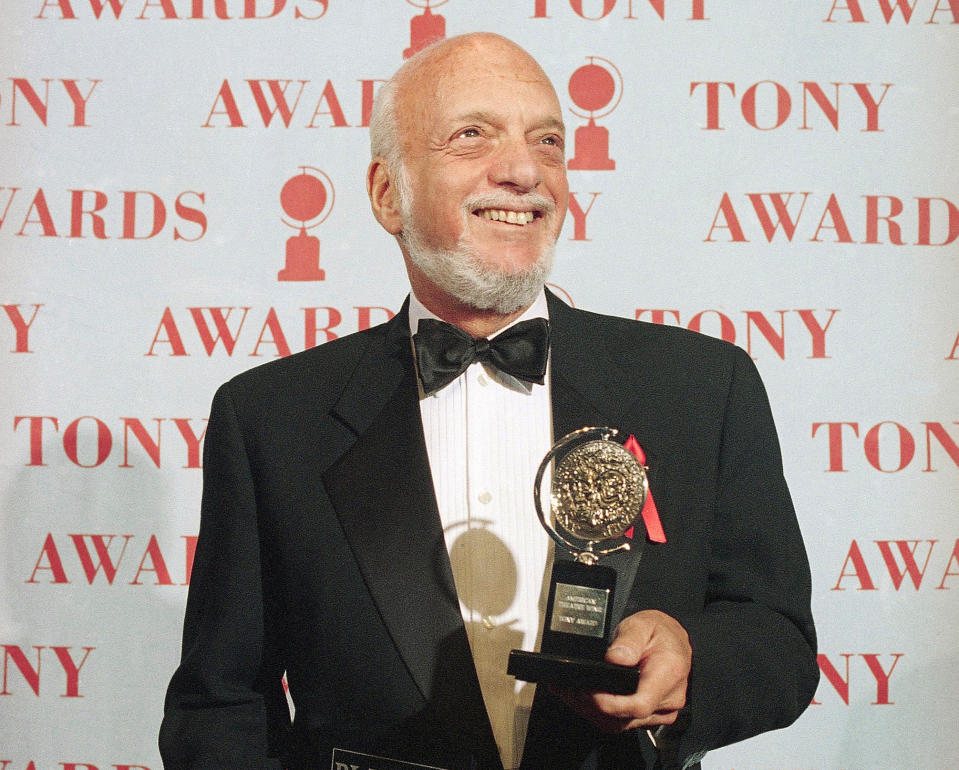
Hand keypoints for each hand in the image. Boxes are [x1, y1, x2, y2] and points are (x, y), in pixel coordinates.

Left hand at [550, 610, 690, 732]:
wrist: (673, 639)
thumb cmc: (659, 631)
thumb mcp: (642, 624)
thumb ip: (629, 640)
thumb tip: (615, 658)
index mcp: (668, 675)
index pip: (639, 705)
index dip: (609, 704)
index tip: (587, 692)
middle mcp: (668, 698)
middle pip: (625, 718)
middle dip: (591, 707)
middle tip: (567, 690)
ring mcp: (661, 711)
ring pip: (621, 724)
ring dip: (592, 712)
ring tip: (569, 693)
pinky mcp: (652, 716)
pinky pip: (624, 722)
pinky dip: (601, 713)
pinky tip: (584, 700)